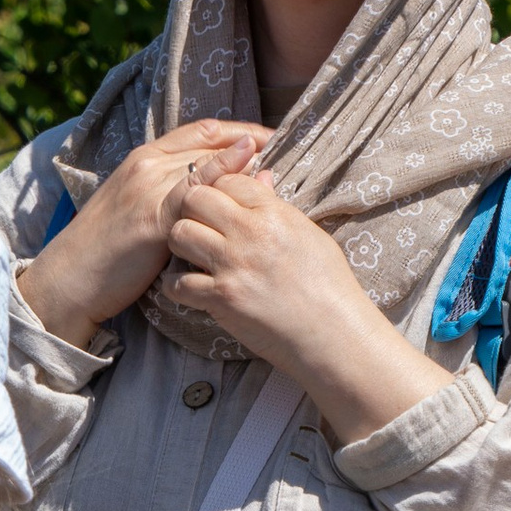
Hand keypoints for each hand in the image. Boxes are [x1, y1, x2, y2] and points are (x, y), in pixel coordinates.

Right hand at [17, 120, 269, 353]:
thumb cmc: (105, 255)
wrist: (70, 281)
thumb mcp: (140, 214)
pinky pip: (192, 193)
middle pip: (206, 140)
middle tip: (280, 144)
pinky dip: (222, 178)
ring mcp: (147, 189)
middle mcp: (145, 165)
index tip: (265, 137)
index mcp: (141, 160)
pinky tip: (250, 175)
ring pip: (203, 162)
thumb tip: (212, 193)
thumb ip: (173, 198)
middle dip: (247, 140)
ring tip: (273, 159)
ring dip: (242, 158)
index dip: (235, 130)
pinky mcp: (150, 218)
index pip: (198, 131)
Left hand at [160, 165, 441, 443]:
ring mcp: (233, 265)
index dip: (219, 190)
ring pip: (179, 234)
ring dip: (181, 244)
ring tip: (194, 256)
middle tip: (200, 228)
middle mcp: (250, 233)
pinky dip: (178, 287)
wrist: (333, 333)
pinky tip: (190, 289)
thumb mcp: (307, 234)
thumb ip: (276, 205)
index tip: (221, 207)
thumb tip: (260, 176)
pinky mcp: (222, 298)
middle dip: (192, 209)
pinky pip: (178, 283)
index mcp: (274, 213)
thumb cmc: (328, 284)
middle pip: (195, 198)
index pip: (228, 180)